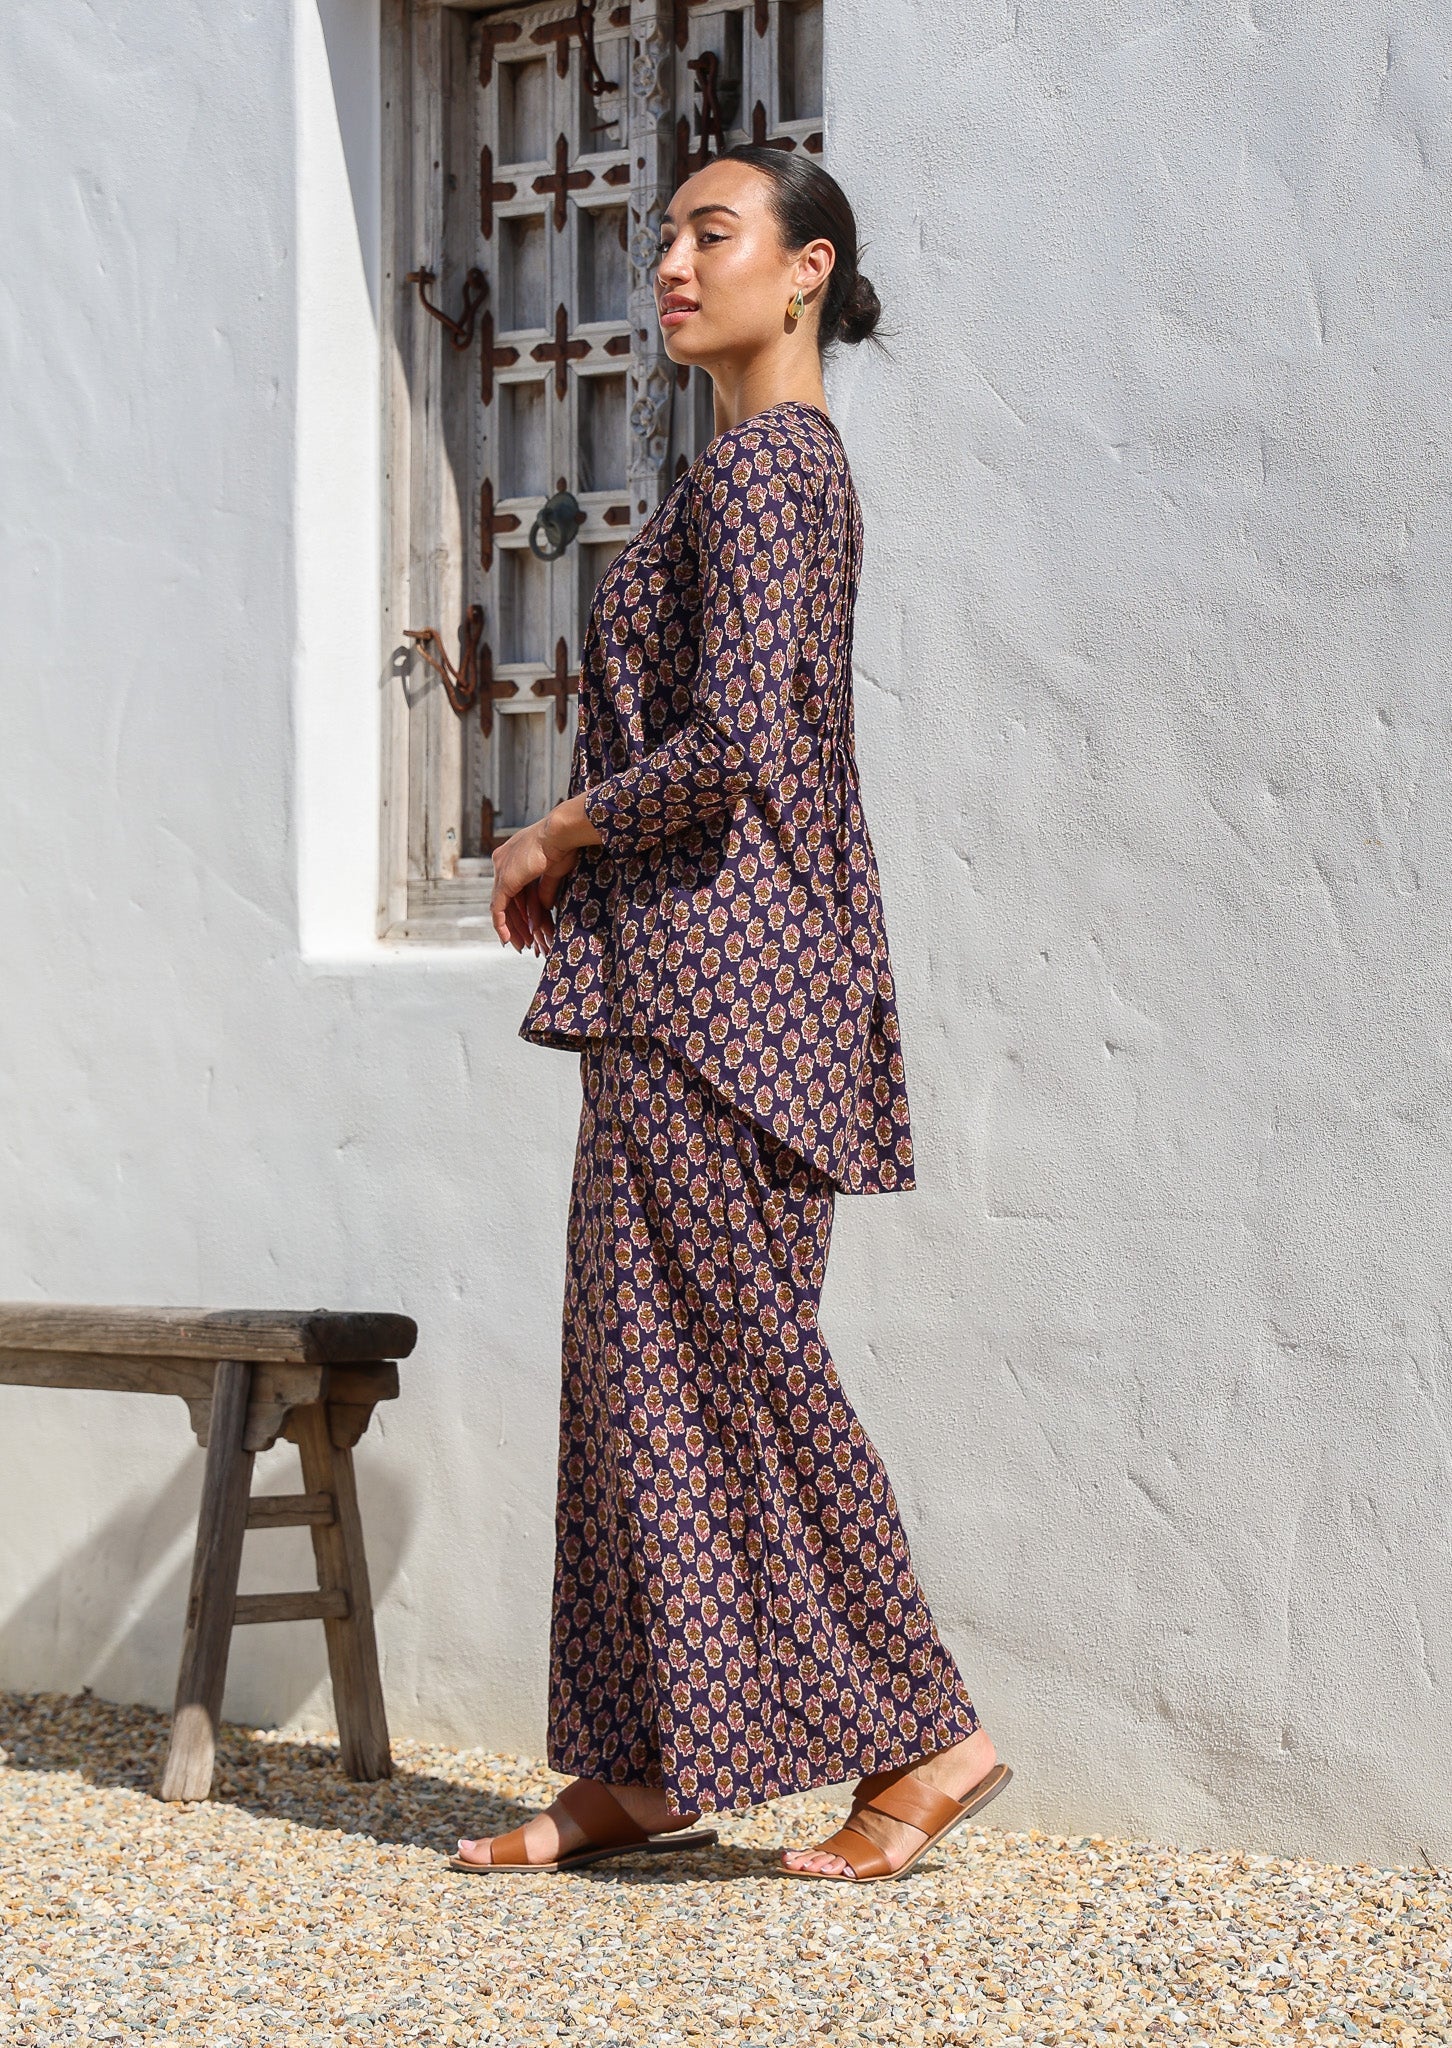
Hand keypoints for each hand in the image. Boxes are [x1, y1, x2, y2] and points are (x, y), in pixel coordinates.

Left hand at [490, 811, 581, 952]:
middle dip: (515, 923)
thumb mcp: (553, 872)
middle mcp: (503, 861)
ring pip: (501, 907)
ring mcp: (501, 869)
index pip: (513, 888)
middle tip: (522, 941)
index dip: (519, 908)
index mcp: (514, 854)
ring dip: (511, 928)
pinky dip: (502, 925)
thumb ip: (545, 890)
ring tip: (519, 945)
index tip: (528, 924)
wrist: (561, 833)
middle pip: (506, 899)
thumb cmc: (563, 845)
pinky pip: (498, 909)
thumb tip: (545, 907)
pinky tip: (508, 939)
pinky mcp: (504, 881)